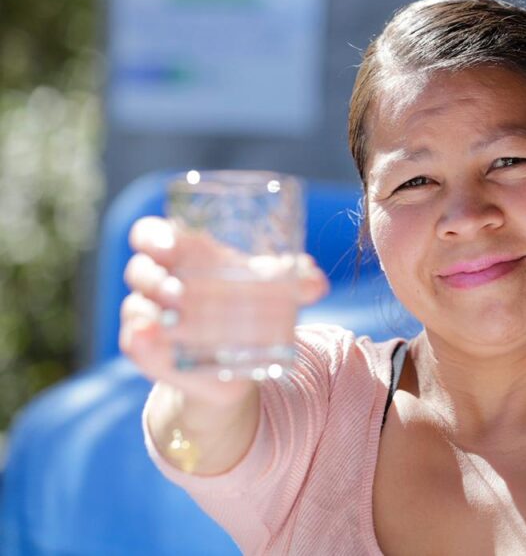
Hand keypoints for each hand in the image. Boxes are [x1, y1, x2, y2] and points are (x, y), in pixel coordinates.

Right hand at [120, 216, 328, 405]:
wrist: (238, 363)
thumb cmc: (249, 308)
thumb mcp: (271, 291)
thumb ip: (294, 282)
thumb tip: (318, 282)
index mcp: (182, 256)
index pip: (149, 235)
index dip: (152, 236)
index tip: (170, 245)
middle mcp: (158, 284)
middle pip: (140, 270)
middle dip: (153, 276)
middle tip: (181, 289)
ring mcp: (150, 319)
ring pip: (136, 307)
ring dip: (150, 308)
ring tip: (176, 310)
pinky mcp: (149, 352)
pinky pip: (135, 344)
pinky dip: (140, 340)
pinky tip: (148, 337)